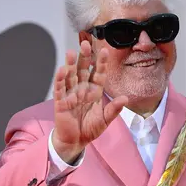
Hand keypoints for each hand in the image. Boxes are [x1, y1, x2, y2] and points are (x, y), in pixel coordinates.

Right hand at [52, 40, 126, 162]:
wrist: (76, 141)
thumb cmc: (90, 129)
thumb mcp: (105, 120)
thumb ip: (114, 109)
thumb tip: (125, 98)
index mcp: (94, 91)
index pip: (98, 73)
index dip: (101, 62)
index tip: (104, 50)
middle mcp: (82, 89)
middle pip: (82, 70)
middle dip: (84, 57)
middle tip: (85, 44)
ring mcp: (70, 94)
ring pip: (70, 76)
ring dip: (70, 64)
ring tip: (71, 52)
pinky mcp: (61, 102)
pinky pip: (60, 89)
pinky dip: (60, 79)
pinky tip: (62, 70)